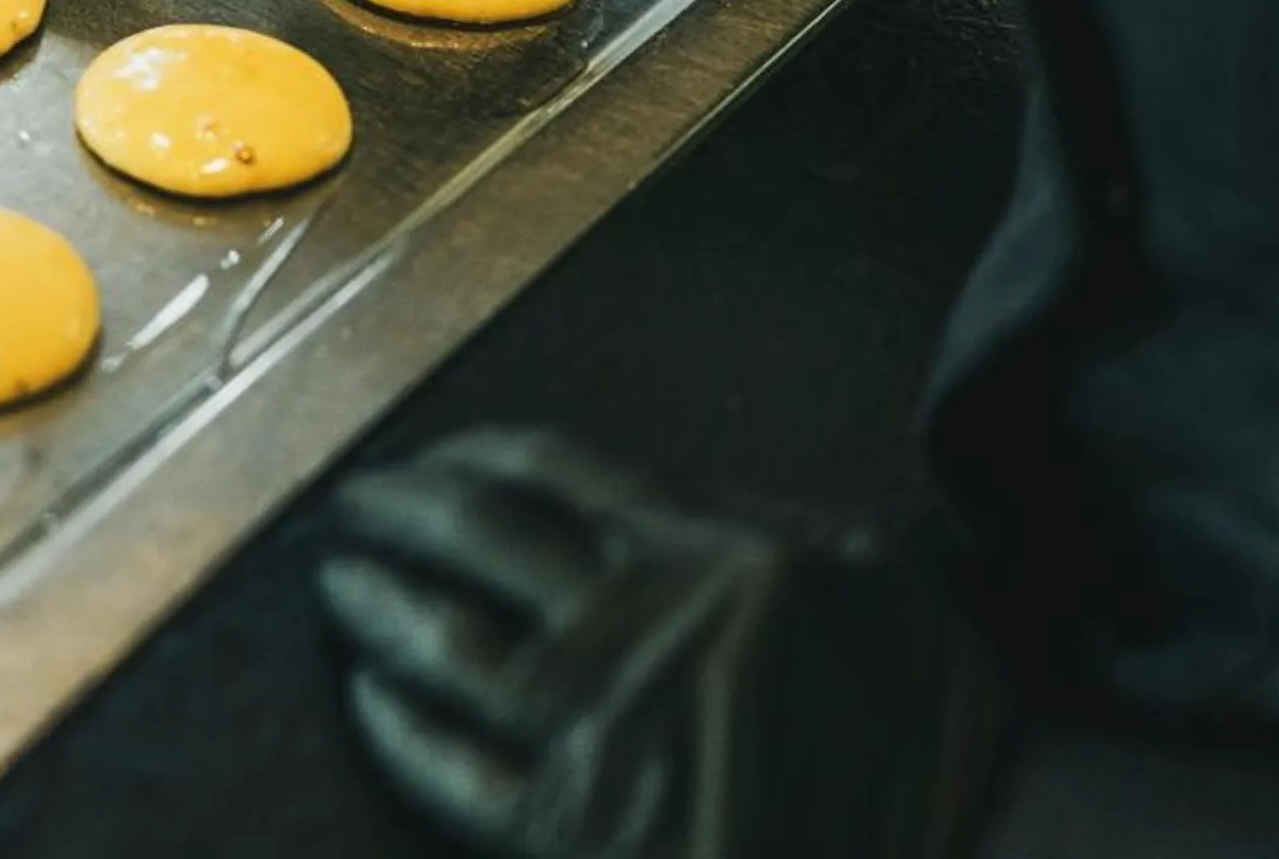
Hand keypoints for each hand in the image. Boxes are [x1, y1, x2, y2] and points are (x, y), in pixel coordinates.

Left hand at [321, 430, 1003, 858]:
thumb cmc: (936, 741)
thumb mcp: (881, 593)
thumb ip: (768, 528)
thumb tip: (664, 494)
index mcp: (720, 559)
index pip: (557, 474)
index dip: (472, 458)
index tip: (429, 458)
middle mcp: (654, 630)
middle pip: (478, 536)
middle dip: (396, 509)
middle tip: (349, 503)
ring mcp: (612, 733)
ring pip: (446, 642)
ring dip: (376, 604)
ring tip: (341, 586)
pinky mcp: (582, 833)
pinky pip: (454, 769)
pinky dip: (399, 726)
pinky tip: (374, 700)